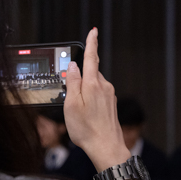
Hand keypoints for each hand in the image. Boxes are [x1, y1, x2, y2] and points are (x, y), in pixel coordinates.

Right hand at [64, 28, 132, 179]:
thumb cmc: (87, 130)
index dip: (91, 43)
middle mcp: (104, 86)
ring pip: (93, 85)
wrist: (107, 148)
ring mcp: (109, 95)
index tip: (93, 31)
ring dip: (83, 92)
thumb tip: (73, 66)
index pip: (92, 57)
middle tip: (70, 98)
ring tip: (77, 112)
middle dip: (79, 78)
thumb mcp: (71, 105)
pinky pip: (97, 94)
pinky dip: (89, 100)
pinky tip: (85, 115)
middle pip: (89, 73)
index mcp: (93, 84)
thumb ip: (72, 82)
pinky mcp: (110, 104)